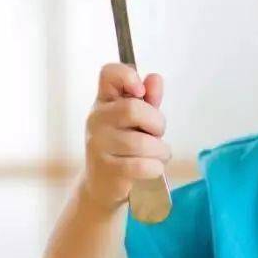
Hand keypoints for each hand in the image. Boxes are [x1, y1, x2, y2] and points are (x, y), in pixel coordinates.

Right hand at [84, 63, 169, 210]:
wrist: (103, 184)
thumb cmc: (125, 146)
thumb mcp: (138, 120)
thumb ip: (149, 99)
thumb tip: (155, 79)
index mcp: (104, 100)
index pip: (108, 73)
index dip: (127, 75)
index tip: (140, 92)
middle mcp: (96, 119)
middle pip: (134, 109)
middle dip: (157, 123)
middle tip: (156, 134)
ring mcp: (98, 144)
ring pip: (144, 142)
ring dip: (160, 151)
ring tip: (156, 155)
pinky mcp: (106, 169)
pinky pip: (143, 165)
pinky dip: (156, 168)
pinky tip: (152, 168)